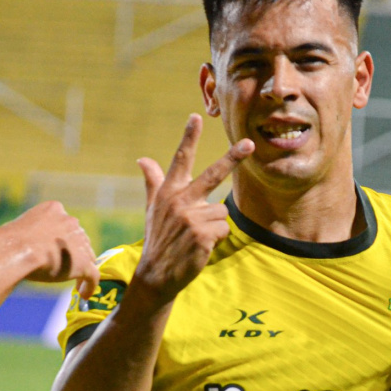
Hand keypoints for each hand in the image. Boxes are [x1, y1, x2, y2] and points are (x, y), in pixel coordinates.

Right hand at [6, 201, 99, 298]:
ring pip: (87, 256)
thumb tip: (33, 248)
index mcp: (55, 209)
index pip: (66, 225)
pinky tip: (84, 294)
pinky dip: (89, 285)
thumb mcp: (21, 229)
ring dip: (81, 268)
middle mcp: (71, 221)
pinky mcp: (84, 262)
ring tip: (75, 284)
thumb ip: (34, 234)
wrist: (15, 250)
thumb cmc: (9, 243)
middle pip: (79, 240)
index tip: (58, 250)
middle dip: (74, 253)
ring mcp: (79, 242)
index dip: (64, 239)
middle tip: (65, 267)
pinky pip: (92, 276)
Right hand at [134, 114, 253, 303]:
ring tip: (196, 238)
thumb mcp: (152, 208)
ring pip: (221, 212)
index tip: (196, 117)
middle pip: (212, 174)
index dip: (188, 137)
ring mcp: (191, 218)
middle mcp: (179, 201)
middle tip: (248, 143)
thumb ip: (152, 181)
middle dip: (232, 158)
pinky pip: (224, 229)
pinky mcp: (202, 234)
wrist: (156, 274)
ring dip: (214, 226)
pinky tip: (200, 247)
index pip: (180, 160)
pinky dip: (217, 239)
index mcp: (168, 192)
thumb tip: (142, 159)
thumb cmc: (158, 238)